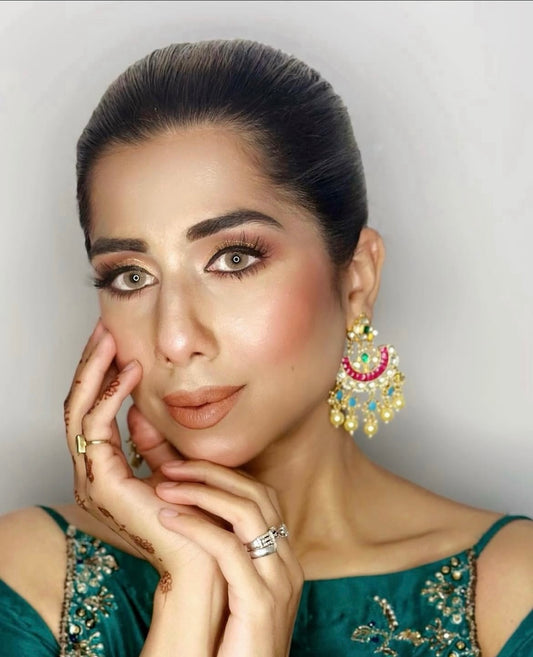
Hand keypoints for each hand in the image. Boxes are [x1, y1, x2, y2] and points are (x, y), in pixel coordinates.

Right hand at [63, 319, 220, 575]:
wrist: (203, 552)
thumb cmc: (194, 512)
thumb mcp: (170, 464)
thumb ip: (152, 441)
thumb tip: (140, 412)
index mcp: (104, 469)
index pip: (92, 411)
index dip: (100, 375)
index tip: (114, 341)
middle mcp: (91, 472)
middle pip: (77, 406)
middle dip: (89, 365)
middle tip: (102, 329)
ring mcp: (91, 478)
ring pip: (78, 411)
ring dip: (93, 371)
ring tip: (109, 339)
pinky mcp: (102, 481)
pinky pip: (96, 426)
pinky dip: (110, 395)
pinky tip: (129, 372)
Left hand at [156, 460, 304, 656]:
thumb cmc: (230, 646)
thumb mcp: (234, 592)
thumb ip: (228, 556)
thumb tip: (198, 516)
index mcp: (283, 559)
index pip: (263, 497)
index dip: (225, 475)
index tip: (186, 467)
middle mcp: (287, 565)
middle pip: (258, 495)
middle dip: (212, 473)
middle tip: (172, 465)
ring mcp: (279, 583)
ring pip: (247, 513)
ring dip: (201, 492)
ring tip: (164, 486)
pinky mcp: (260, 604)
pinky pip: (227, 549)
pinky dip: (196, 525)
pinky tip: (168, 518)